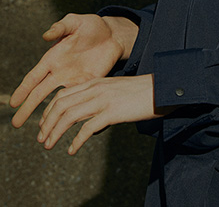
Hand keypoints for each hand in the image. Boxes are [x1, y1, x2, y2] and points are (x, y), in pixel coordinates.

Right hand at [10, 14, 137, 127]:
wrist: (113, 35)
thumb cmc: (91, 26)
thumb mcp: (75, 22)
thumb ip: (61, 27)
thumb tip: (46, 35)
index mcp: (53, 58)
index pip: (34, 76)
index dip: (23, 89)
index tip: (13, 103)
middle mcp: (60, 72)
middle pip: (40, 93)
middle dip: (27, 108)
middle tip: (15, 124)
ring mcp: (74, 80)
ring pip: (57, 101)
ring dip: (48, 116)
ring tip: (40, 133)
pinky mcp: (89, 84)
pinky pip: (78, 100)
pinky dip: (72, 112)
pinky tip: (66, 125)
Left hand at [37, 74, 171, 154]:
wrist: (161, 88)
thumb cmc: (141, 92)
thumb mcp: (116, 90)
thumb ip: (100, 99)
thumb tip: (89, 121)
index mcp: (96, 82)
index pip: (63, 94)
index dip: (49, 110)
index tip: (44, 124)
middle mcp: (96, 88)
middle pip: (62, 104)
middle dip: (47, 122)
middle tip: (42, 138)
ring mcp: (103, 99)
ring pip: (69, 115)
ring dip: (55, 132)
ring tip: (49, 145)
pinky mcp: (113, 111)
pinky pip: (88, 128)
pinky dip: (76, 140)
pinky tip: (72, 150)